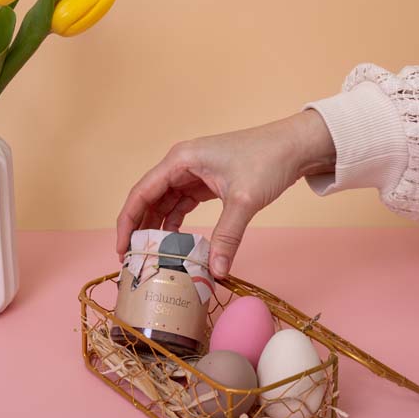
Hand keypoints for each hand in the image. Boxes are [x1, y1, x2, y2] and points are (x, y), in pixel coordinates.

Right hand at [115, 110, 335, 276]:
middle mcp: (181, 164)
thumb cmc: (268, 160)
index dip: (128, 221)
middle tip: (133, 258)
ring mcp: (192, 172)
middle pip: (148, 198)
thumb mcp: (244, 200)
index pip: (141, 192)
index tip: (122, 248)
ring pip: (164, 203)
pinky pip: (182, 204)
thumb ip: (227, 237)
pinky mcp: (206, 182)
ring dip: (158, 228)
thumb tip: (215, 271)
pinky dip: (177, 223)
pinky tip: (175, 243)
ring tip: (151, 255)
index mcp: (180, 160)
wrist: (296, 146)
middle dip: (139, 228)